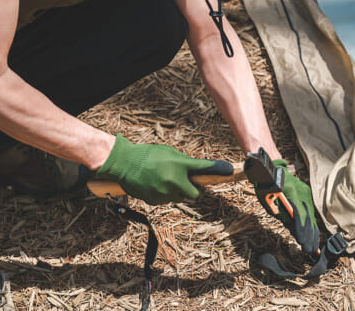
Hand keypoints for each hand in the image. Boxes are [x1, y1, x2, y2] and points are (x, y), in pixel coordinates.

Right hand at [95, 134, 232, 204]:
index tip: (231, 170)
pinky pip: (167, 200)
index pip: (204, 168)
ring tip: (165, 179)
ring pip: (180, 198)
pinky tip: (156, 185)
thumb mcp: (170, 153)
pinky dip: (166, 195)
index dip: (219, 170)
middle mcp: (174, 181)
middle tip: (188, 183)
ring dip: (178, 192)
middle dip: (194, 190)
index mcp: (179, 166)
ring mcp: (164, 193)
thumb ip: (185, 163)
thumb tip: (199, 170)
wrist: (124, 164)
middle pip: (195, 194)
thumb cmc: (148, 155)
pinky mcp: (155, 201)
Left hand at [255, 159, 319, 254]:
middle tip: (311, 251)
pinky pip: (310, 212)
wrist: (271, 169)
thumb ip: (281, 214)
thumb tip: (292, 228)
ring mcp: (306, 193)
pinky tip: (313, 237)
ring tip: (314, 248)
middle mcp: (302, 192)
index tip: (303, 242)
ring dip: (312, 233)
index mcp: (292, 192)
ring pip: (311, 215)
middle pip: (309, 217)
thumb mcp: (268, 201)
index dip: (302, 229)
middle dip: (310, 236)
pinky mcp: (306, 194)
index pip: (300, 214)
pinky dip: (311, 225)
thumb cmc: (266, 185)